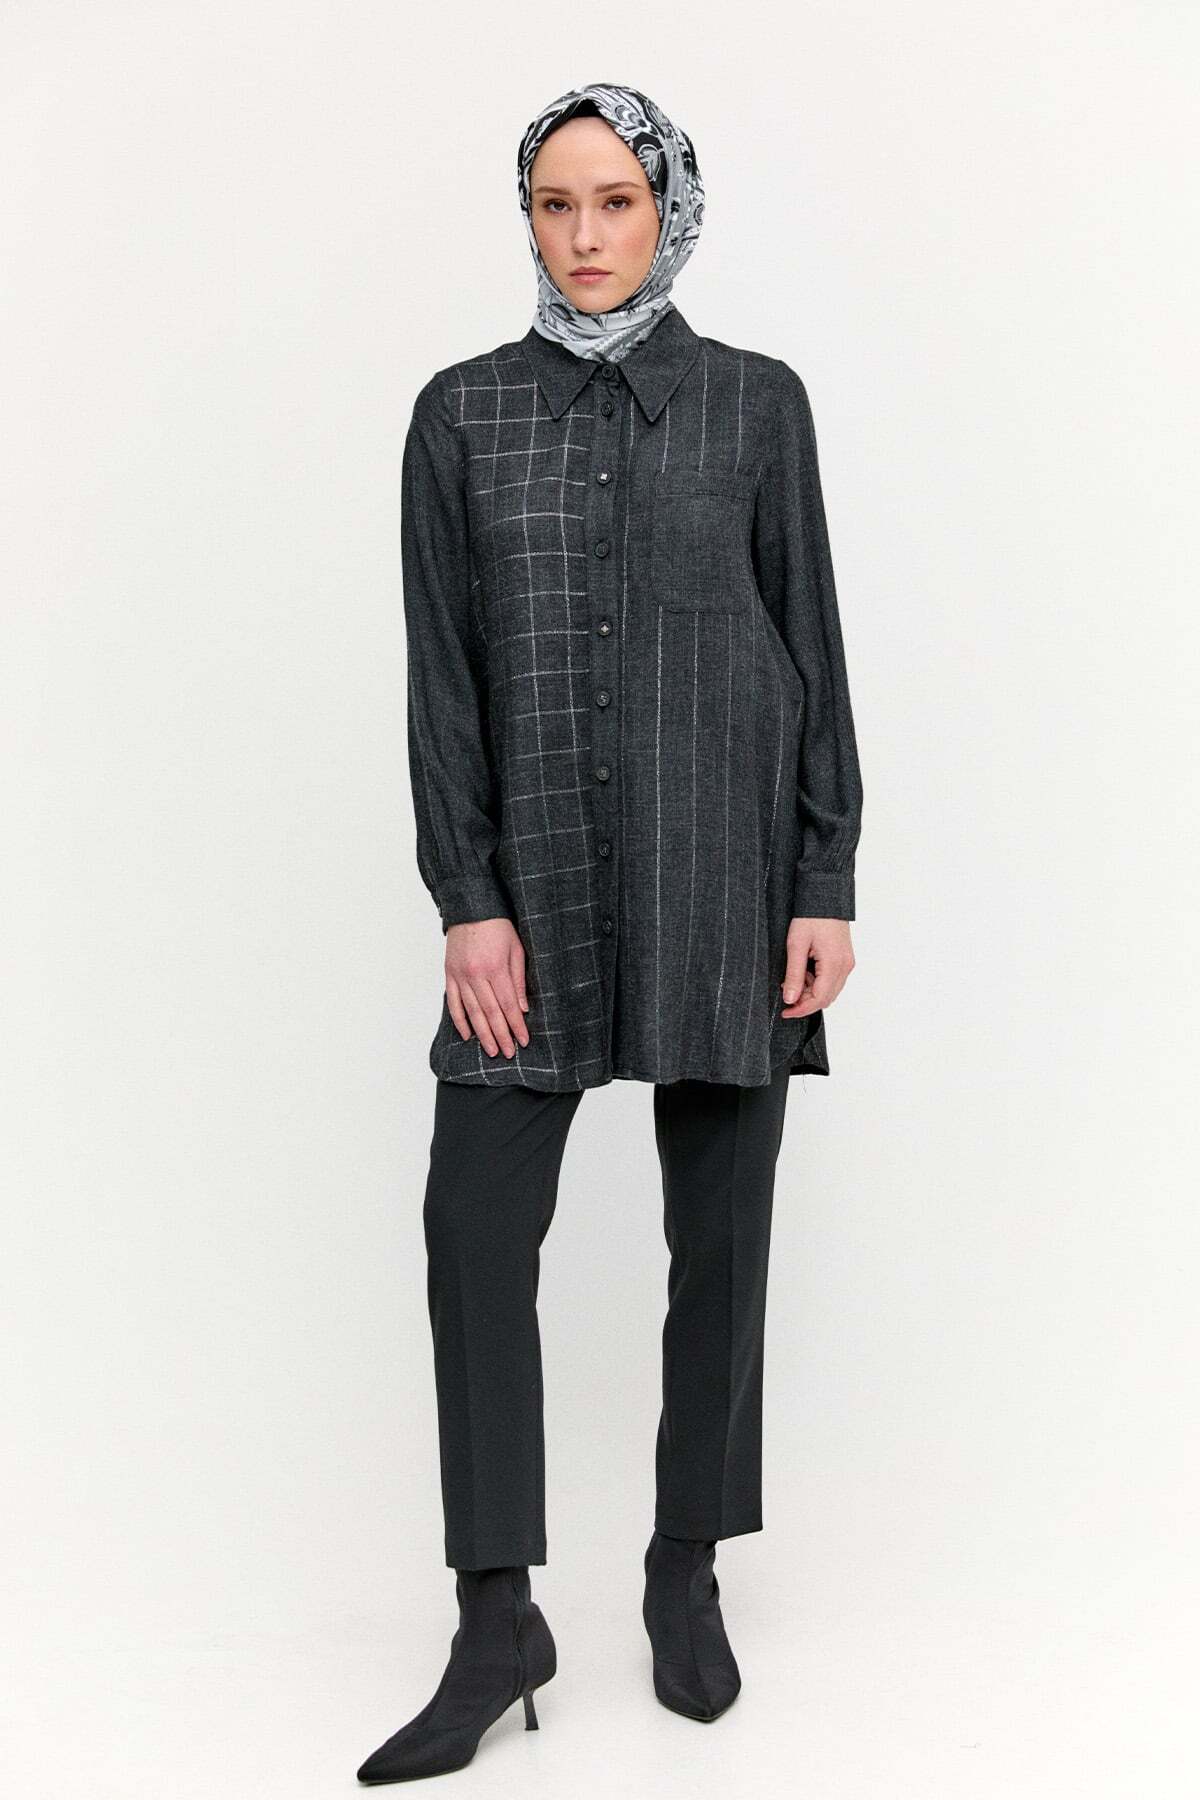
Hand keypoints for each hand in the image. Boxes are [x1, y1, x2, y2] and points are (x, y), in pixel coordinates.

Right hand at [444, 918, 530, 1058]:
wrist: (470, 909)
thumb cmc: (498, 927)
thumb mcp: (516, 950)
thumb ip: (518, 980)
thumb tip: (522, 1008)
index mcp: (496, 968)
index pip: (508, 1005)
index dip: (516, 1026)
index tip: (523, 1040)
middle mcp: (476, 975)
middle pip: (491, 1013)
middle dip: (501, 1035)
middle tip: (508, 1053)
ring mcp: (461, 976)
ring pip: (472, 1012)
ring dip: (483, 1034)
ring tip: (492, 1050)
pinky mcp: (450, 975)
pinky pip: (454, 1003)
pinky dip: (460, 1021)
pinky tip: (468, 1035)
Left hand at [780, 918, 854, 1018]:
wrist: (825, 897)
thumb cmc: (811, 916)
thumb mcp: (796, 945)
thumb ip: (794, 975)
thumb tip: (790, 998)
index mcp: (834, 964)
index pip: (819, 999)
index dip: (801, 1009)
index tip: (785, 1011)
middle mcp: (845, 966)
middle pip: (826, 998)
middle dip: (805, 1002)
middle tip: (786, 994)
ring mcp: (847, 963)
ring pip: (830, 991)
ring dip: (811, 992)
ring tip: (793, 979)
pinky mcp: (844, 959)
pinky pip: (832, 980)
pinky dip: (817, 983)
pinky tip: (804, 972)